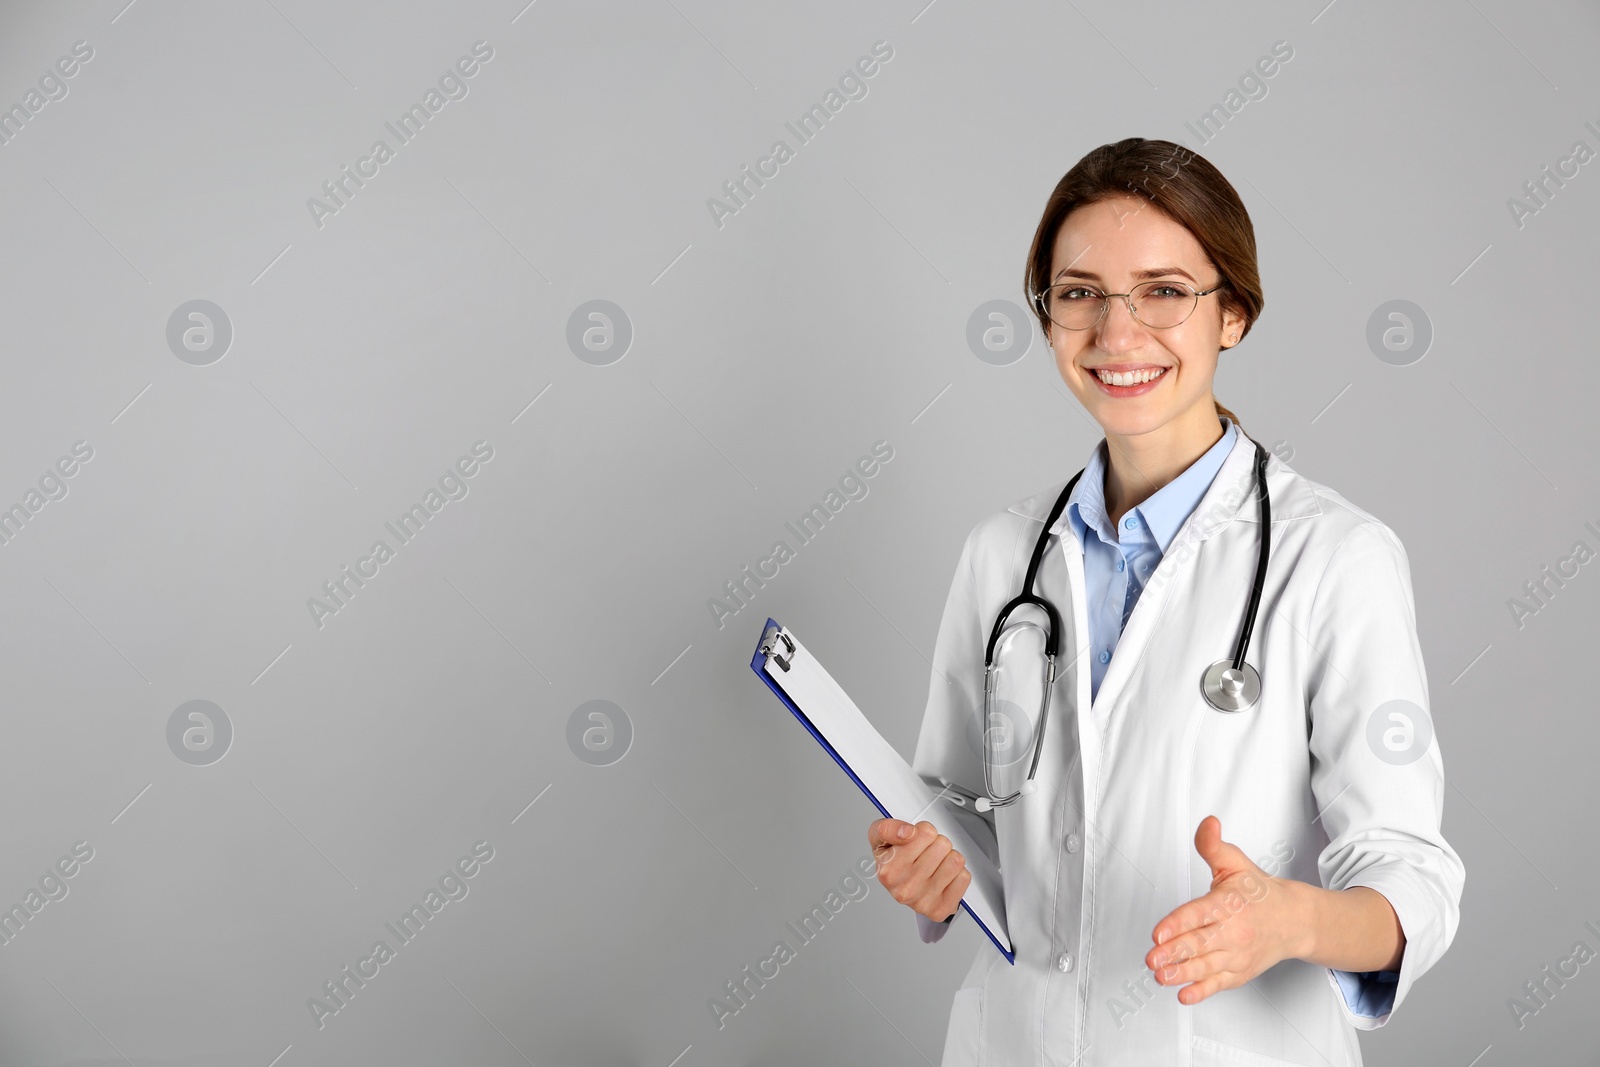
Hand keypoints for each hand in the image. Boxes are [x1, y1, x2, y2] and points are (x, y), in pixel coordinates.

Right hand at [867, 818, 969, 922]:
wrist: (899, 888)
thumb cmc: (892, 862)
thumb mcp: (880, 839)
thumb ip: (887, 828)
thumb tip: (907, 832)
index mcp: (888, 870)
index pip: (926, 832)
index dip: (923, 831)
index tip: (915, 838)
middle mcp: (905, 888)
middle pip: (943, 844)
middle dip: (936, 844)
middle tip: (924, 853)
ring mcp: (924, 900)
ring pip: (955, 860)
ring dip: (947, 859)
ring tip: (934, 865)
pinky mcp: (941, 908)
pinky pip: (963, 878)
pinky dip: (956, 875)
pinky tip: (942, 878)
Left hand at [1146, 815, 1307, 1004]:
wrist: (1294, 920)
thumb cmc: (1258, 892)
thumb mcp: (1235, 863)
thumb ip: (1213, 845)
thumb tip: (1208, 823)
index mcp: (1228, 904)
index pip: (1200, 914)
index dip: (1178, 923)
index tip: (1158, 932)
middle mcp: (1233, 932)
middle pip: (1200, 943)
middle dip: (1174, 953)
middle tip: (1152, 959)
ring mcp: (1237, 954)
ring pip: (1207, 966)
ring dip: (1182, 973)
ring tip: (1161, 976)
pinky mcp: (1239, 972)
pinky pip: (1219, 983)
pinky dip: (1202, 991)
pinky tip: (1184, 995)